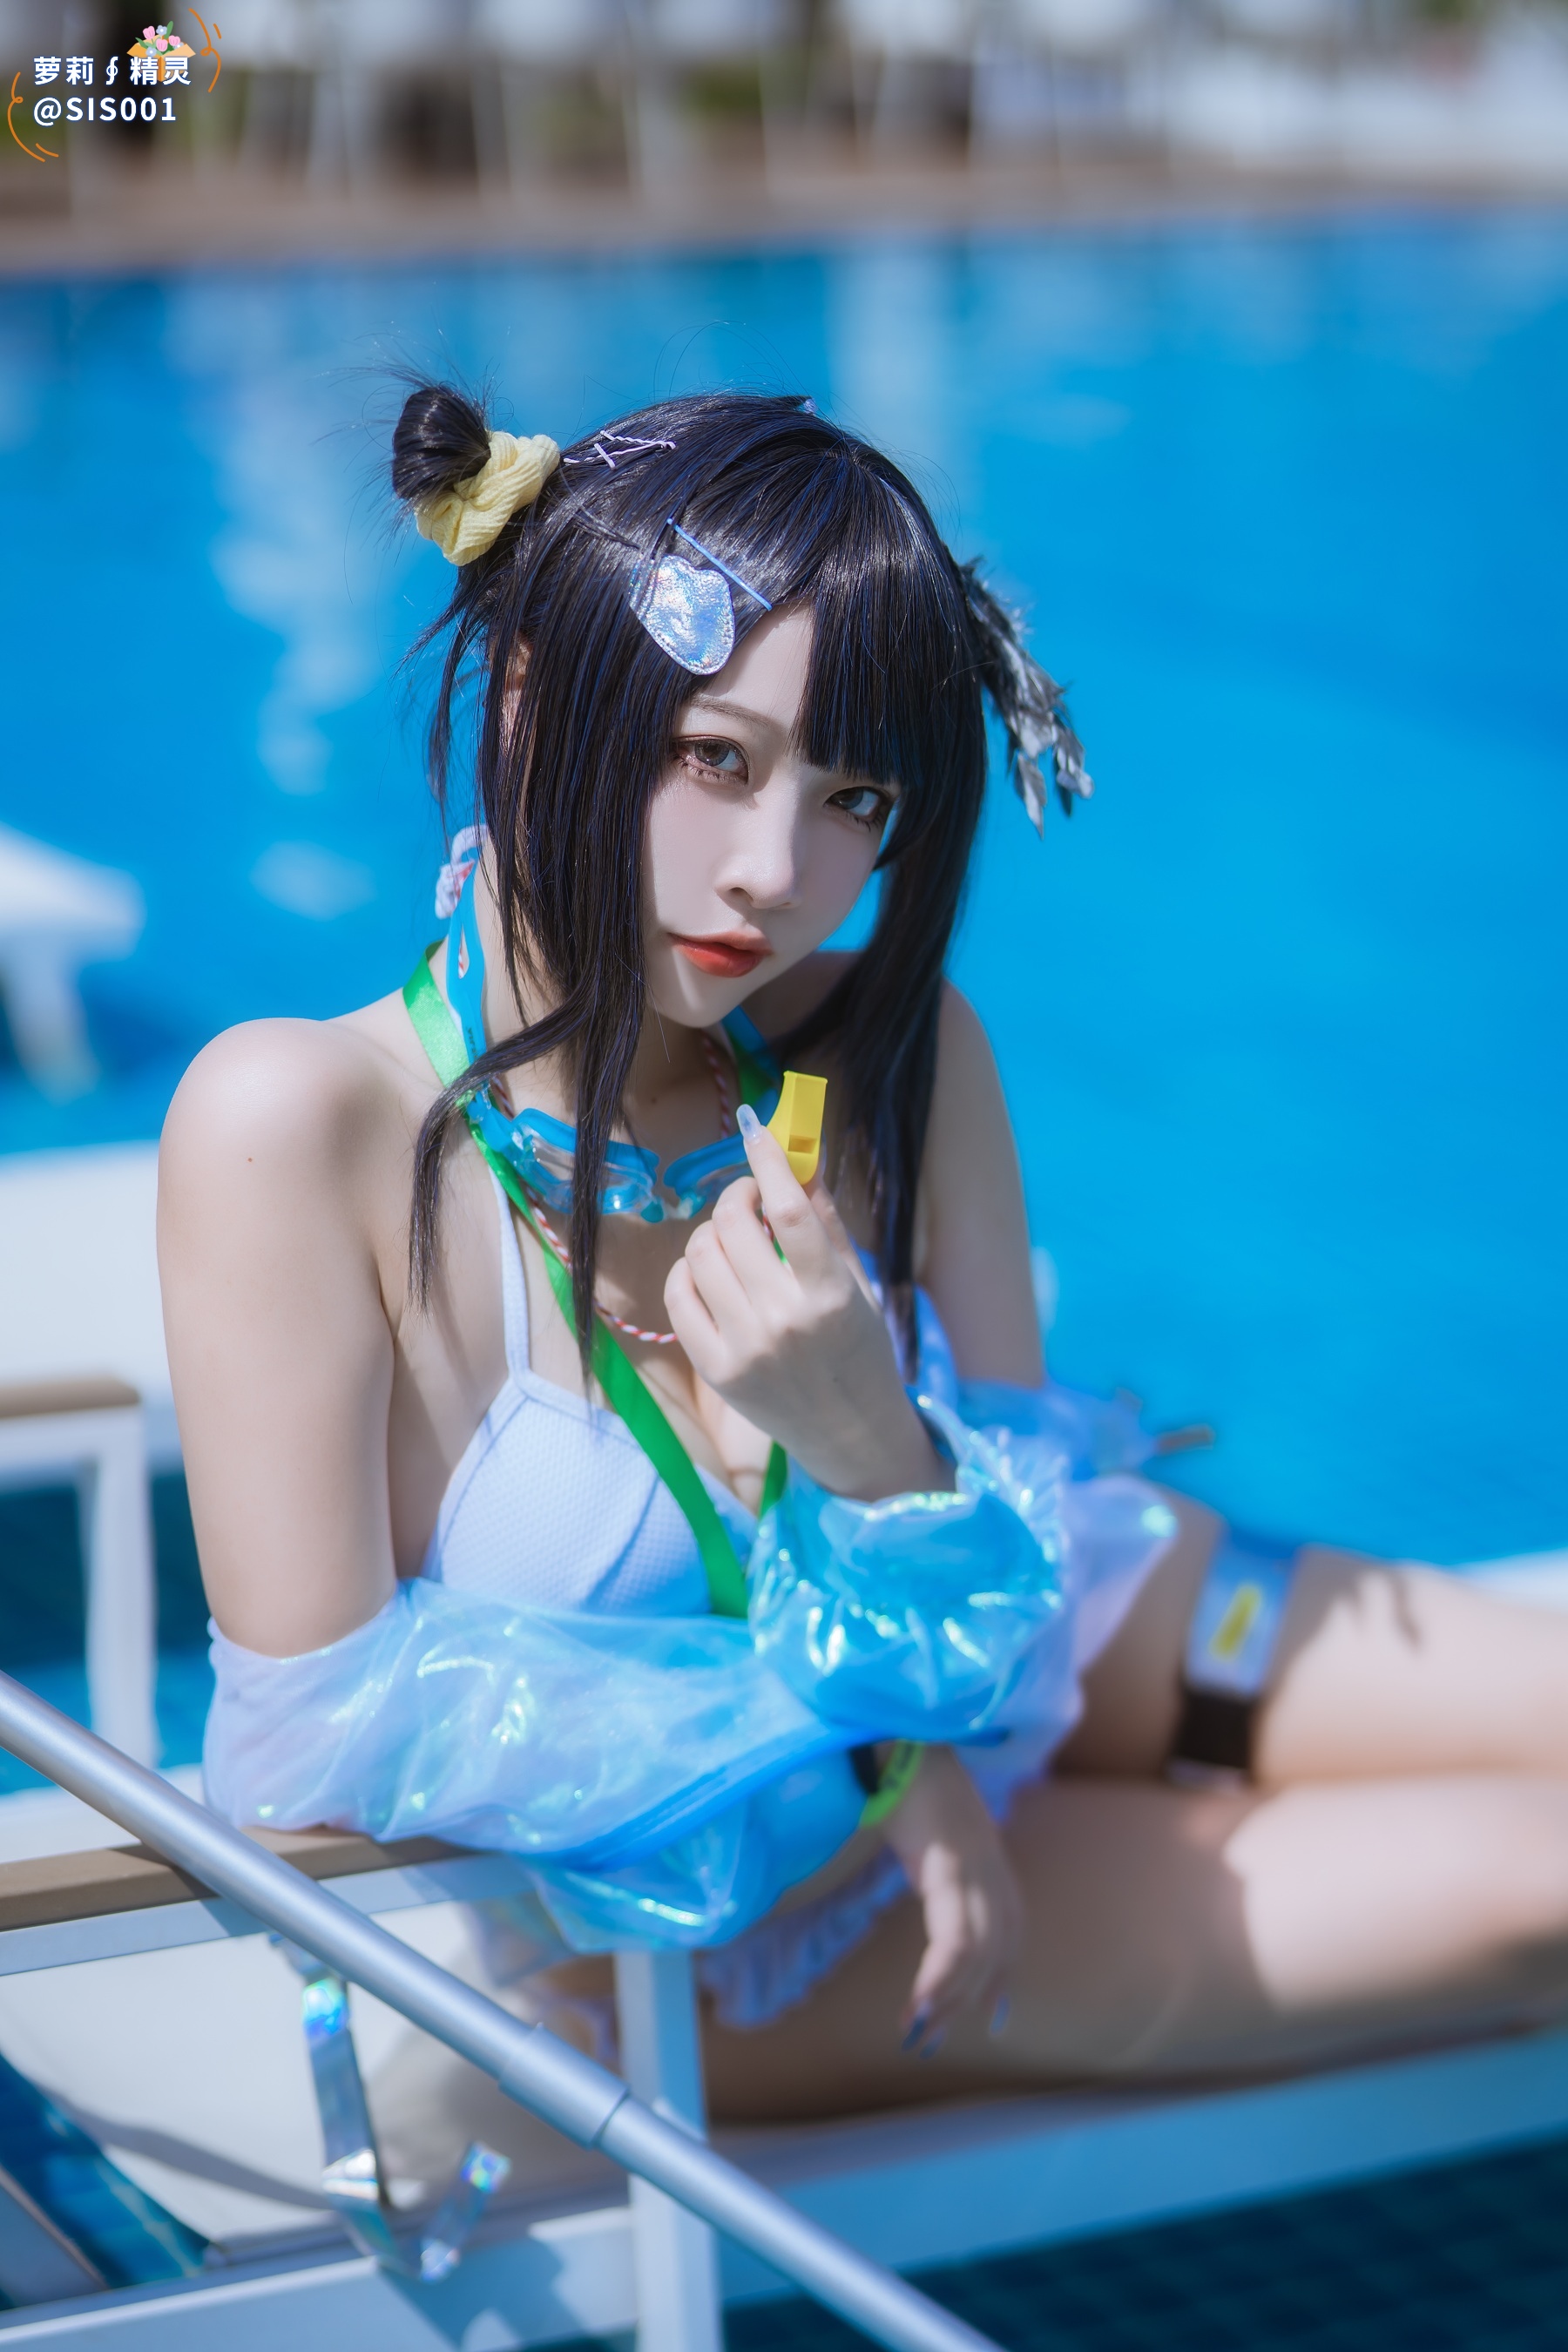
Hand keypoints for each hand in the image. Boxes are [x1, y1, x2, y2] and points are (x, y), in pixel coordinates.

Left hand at [664, 1107, 948, 1501]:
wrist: (850, 1432)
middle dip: (737, 1196)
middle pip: (734, 1226)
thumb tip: (799, 1156)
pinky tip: (714, 1274)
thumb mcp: (858, 1284)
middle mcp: (783, 1321)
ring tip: (737, 1241)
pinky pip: (680, 1294)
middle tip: (751, 1198)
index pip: (788, 1211)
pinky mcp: (716, 1369)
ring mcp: (744, 1348)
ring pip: (700, 1254)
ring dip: (714, 1231)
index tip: (755, 1131)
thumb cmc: (861, 1349)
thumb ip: (825, 1220)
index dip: (767, 1162)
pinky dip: (690, 1272)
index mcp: (830, 1295)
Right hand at [880, 1746, 1022, 2052]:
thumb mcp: (931, 1830)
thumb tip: (930, 1885)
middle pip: (996, 1949)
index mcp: (989, 1858)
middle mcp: (990, 1865)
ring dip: (948, 1998)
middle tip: (928, 2039)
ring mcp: (973, 1862)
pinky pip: (953, 1933)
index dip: (1001, 1976)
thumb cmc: (906, 1778)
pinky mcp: (947, 1861)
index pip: (1010, 1931)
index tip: (993, 2018)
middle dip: (966, 2000)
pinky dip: (941, 1974)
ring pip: (977, 1950)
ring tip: (917, 2029)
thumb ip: (939, 1862)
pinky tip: (920, 2000)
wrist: (896, 1736)